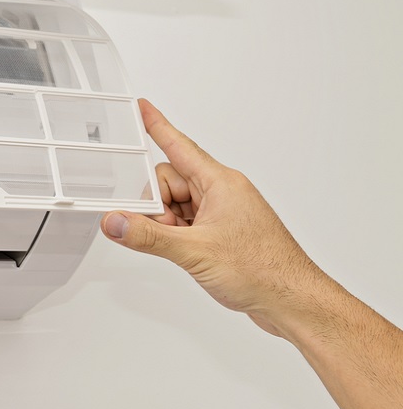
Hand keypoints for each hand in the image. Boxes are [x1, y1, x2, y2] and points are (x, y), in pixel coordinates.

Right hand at [102, 100, 402, 408]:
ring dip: (168, 224)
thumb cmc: (263, 269)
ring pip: (177, 203)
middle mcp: (222, 192)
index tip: (141, 107)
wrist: (292, 300)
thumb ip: (147, 236)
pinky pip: (188, 221)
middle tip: (160, 228)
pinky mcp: (223, 231)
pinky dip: (178, 234)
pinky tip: (186, 252)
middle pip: (169, 181)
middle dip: (156, 204)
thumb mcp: (193, 251)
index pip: (178, 145)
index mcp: (219, 182)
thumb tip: (116, 222)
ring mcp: (223, 212)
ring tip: (182, 248)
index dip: (156, 125)